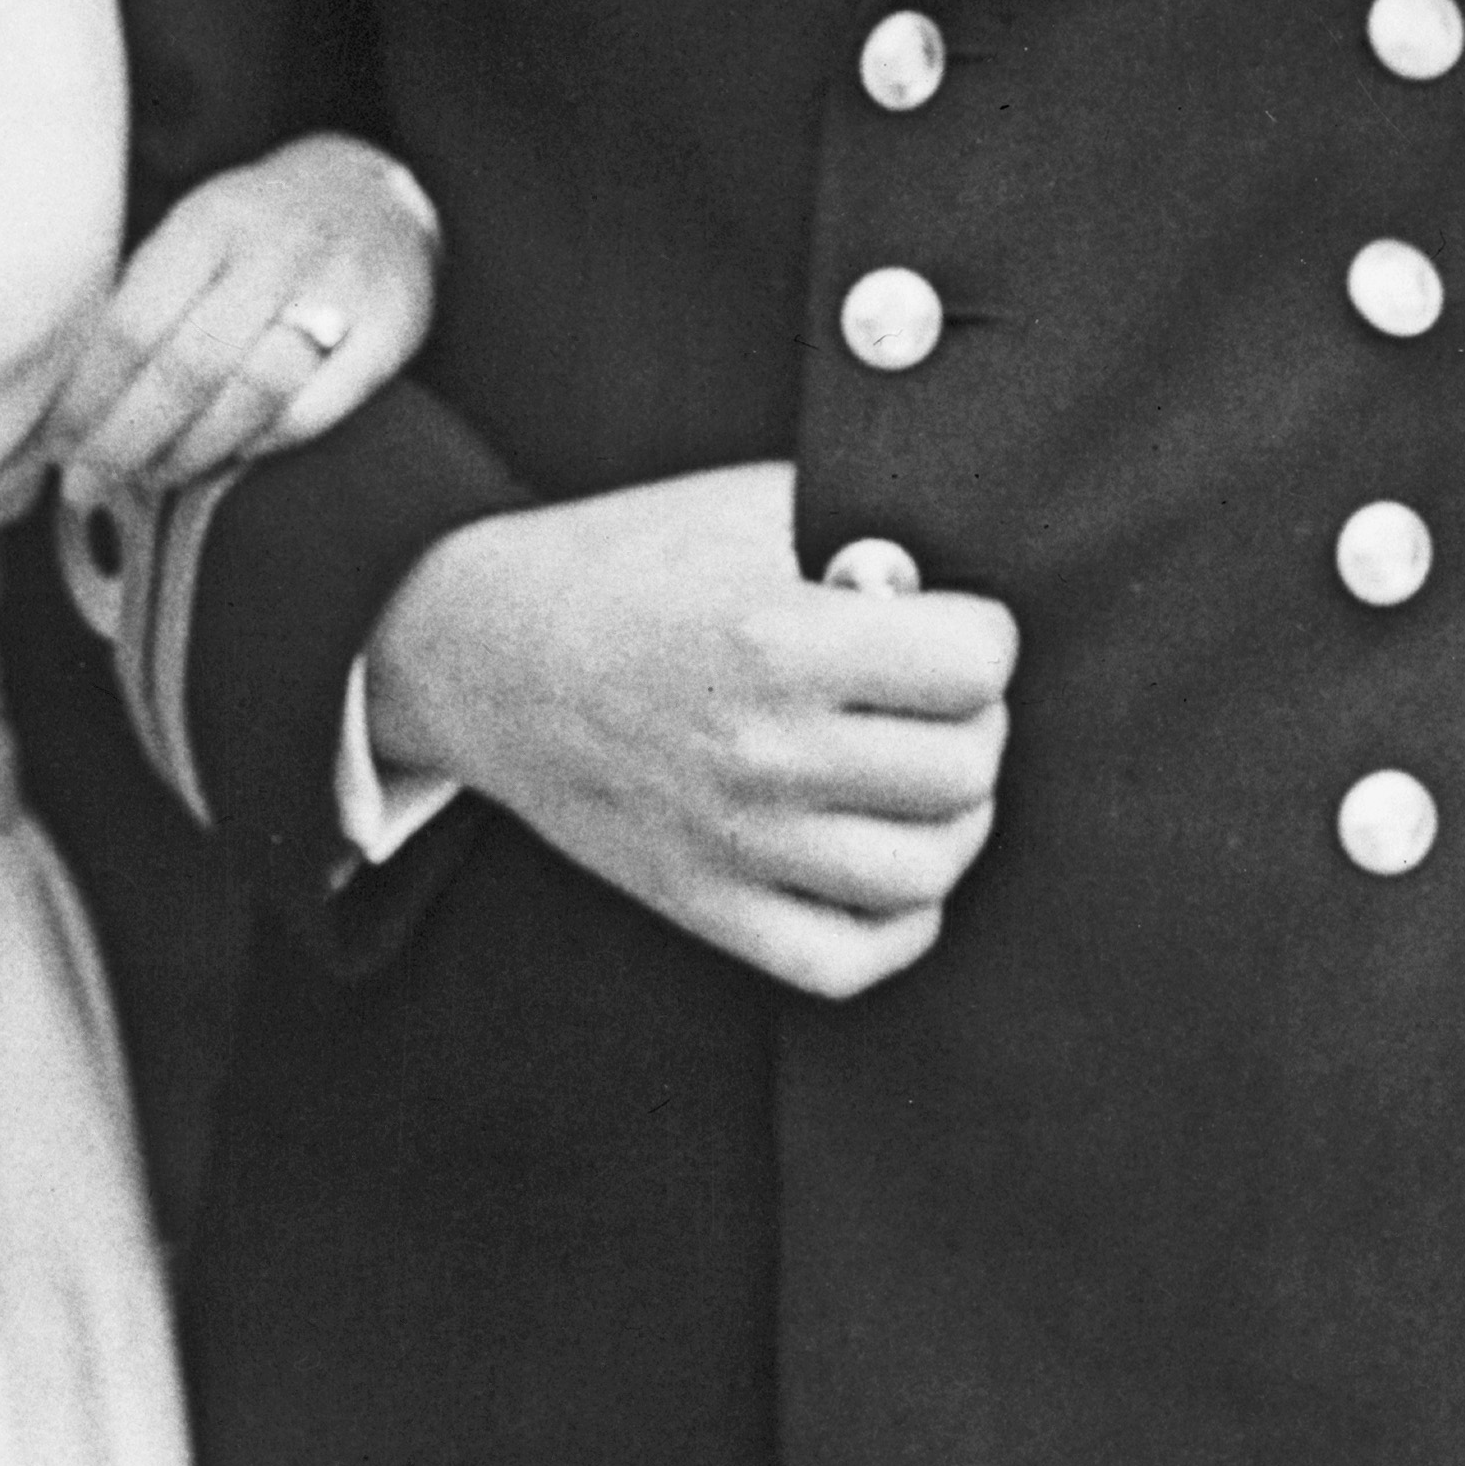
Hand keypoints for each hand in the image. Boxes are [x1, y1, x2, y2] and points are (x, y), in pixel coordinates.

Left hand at [48, 133, 440, 519]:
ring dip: (192, 450)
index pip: (134, 322)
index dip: (89, 396)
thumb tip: (73, 398)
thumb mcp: (196, 228)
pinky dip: (266, 442)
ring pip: (253, 392)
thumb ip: (146, 297)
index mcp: (211, 221)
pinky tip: (231, 456)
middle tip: (87, 483)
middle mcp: (275, 250)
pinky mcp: (390, 329)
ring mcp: (338, 289)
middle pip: (188, 367)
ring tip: (151, 476)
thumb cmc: (258, 229)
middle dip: (127, 438)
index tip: (59, 445)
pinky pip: (318, 407)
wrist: (375, 194)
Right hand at [361, 460, 1017, 1000]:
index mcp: (774, 640)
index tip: (951, 623)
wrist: (483, 648)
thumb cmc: (623, 560)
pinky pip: (848, 961)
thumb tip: (959, 585)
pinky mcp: (703, 905)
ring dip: (952, 818)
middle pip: (965, 769)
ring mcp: (731, 843)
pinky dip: (899, 921)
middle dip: (974, 719)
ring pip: (926, 872)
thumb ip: (862, 532)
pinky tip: (888, 858)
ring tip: (921, 771)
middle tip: (934, 692)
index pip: (974, 666)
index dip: (981, 634)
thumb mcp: (742, 504)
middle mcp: (760, 752)